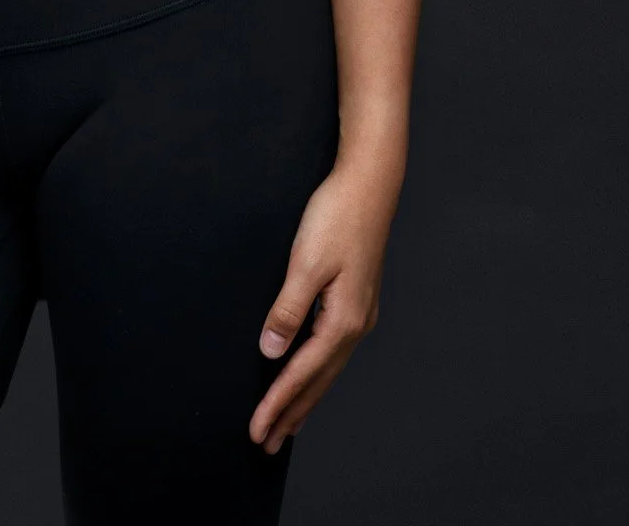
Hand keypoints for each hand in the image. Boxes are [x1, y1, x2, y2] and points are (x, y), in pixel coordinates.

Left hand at [249, 154, 397, 453]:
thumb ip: (288, 310)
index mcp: (343, 320)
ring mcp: (360, 314)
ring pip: (327, 369)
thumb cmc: (338, 216)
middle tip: (267, 444)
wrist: (371, 184)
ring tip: (286, 424)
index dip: (278, 404)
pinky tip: (308, 375)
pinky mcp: (356, 301)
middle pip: (319, 382)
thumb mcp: (306, 262)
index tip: (257, 431)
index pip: (303, 373)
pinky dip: (316, 372)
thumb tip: (271, 352)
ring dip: (305, 397)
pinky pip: (332, 351)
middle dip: (292, 414)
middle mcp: (356, 324)